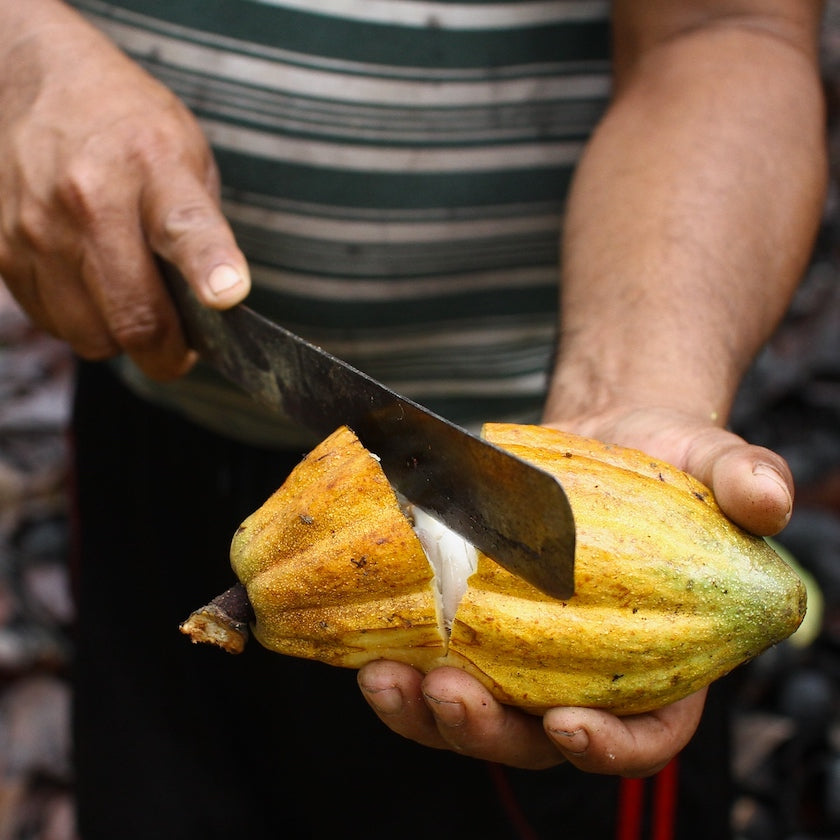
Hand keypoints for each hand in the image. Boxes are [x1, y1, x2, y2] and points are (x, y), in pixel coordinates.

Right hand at [0, 3, 249, 379]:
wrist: (30, 81)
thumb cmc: (127, 127)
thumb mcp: (185, 156)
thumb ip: (202, 230)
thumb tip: (215, 306)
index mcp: (152, 166)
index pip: (184, 228)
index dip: (209, 268)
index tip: (228, 296)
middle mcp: (88, 199)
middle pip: (134, 316)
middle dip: (167, 355)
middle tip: (181, 350)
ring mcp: (37, 228)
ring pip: (91, 335)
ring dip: (120, 337)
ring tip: (132, 306)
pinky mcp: (2, 250)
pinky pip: (54, 323)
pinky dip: (81, 322)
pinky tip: (90, 286)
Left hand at [358, 408, 792, 774]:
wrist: (602, 439)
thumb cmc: (665, 463)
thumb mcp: (714, 461)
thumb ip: (746, 480)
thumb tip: (766, 500)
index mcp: (659, 662)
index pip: (643, 733)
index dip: (610, 746)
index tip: (569, 726)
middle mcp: (583, 674)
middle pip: (536, 738)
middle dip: (487, 731)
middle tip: (448, 695)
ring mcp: (520, 656)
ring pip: (473, 711)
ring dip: (423, 712)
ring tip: (385, 678)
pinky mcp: (471, 625)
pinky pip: (431, 664)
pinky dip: (398, 664)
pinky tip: (367, 648)